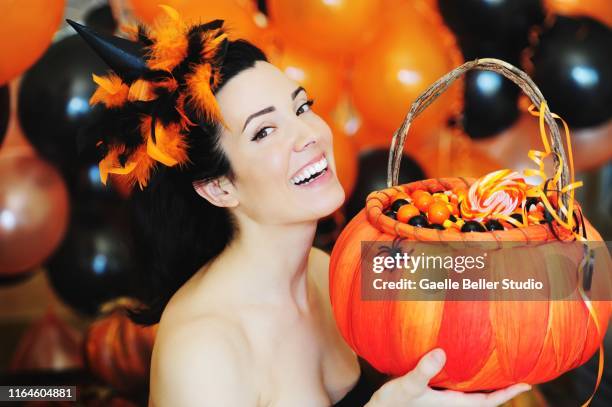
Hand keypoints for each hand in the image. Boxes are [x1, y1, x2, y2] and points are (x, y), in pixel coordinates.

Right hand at [365, 349, 530, 406]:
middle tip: (518, 371)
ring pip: (471, 393)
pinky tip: (462, 367)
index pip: (489, 400)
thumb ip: (425, 370)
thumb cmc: (393, 404)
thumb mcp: (408, 386)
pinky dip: (467, 378)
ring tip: (496, 367)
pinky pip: (457, 388)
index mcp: (454, 404)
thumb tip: (442, 352)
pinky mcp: (433, 397)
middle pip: (485, 397)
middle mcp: (452, 404)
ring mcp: (443, 402)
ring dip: (485, 382)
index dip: (509, 393)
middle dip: (502, 386)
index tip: (528, 383)